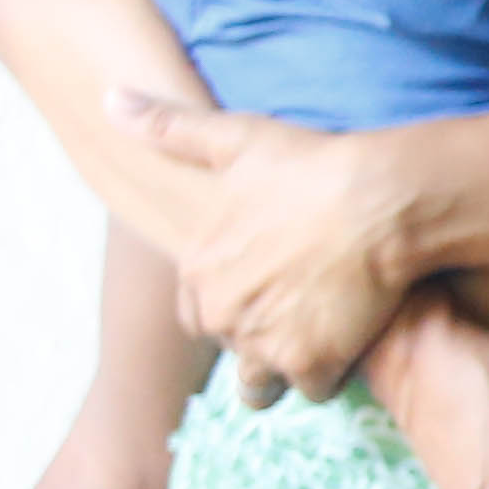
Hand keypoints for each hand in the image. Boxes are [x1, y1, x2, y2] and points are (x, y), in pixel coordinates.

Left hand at [127, 97, 419, 398]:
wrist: (380, 199)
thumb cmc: (311, 166)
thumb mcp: (235, 138)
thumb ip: (169, 127)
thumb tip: (108, 98)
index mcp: (198, 271)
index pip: (198, 310)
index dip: (233, 299)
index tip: (266, 285)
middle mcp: (222, 315)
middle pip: (231, 343)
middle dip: (260, 332)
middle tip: (302, 309)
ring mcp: (265, 343)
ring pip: (261, 383)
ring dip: (283, 368)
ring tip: (317, 342)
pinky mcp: (312, 363)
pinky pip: (313, 389)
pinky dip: (330, 372)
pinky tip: (351, 343)